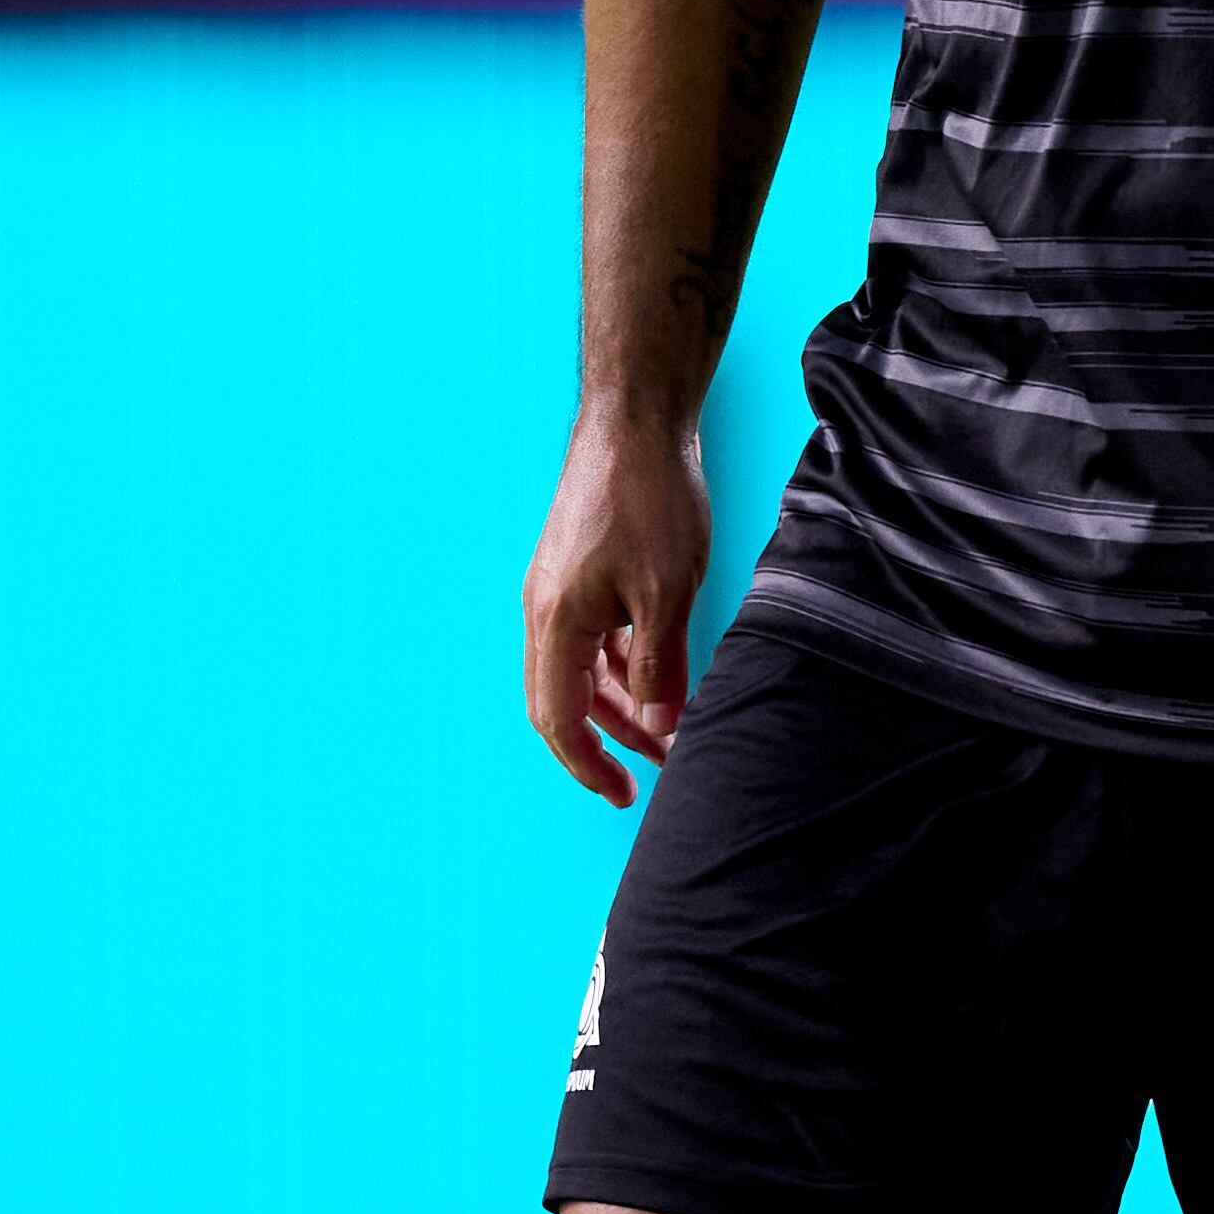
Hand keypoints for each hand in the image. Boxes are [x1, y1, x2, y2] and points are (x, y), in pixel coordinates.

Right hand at [522, 409, 710, 799]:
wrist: (636, 420)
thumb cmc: (649, 497)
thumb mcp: (668, 592)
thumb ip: (661, 666)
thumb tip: (662, 728)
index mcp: (555, 621)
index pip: (558, 717)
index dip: (588, 763)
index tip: (622, 793)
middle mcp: (545, 610)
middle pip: (564, 700)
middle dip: (607, 741)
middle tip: (651, 773)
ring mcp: (559, 589)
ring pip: (582, 670)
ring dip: (621, 705)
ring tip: (667, 731)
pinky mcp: (579, 571)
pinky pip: (593, 638)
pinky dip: (623, 666)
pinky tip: (660, 677)